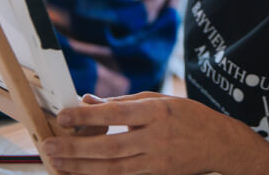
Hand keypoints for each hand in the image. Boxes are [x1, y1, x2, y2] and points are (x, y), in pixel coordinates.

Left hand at [43, 92, 239, 174]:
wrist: (219, 144)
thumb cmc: (188, 116)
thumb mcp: (160, 99)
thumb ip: (123, 102)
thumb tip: (89, 101)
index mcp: (157, 111)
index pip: (116, 114)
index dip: (87, 116)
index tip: (63, 115)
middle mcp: (156, 137)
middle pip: (109, 147)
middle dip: (76, 149)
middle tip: (49, 146)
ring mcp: (156, 161)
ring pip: (112, 169)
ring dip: (81, 168)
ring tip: (57, 163)